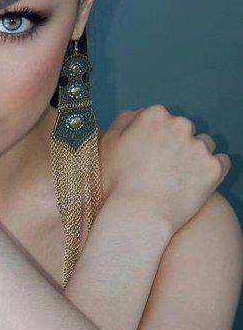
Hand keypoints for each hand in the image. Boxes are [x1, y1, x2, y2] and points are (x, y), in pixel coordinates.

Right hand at [98, 104, 230, 231]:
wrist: (138, 215)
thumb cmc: (117, 181)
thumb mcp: (108, 143)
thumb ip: (123, 121)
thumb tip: (137, 114)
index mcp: (154, 115)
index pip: (160, 117)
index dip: (153, 135)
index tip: (148, 153)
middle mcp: (180, 125)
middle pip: (183, 128)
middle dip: (176, 142)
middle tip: (162, 166)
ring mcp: (199, 146)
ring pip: (203, 144)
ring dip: (195, 155)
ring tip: (179, 177)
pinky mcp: (214, 168)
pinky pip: (221, 162)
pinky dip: (211, 170)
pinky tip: (196, 181)